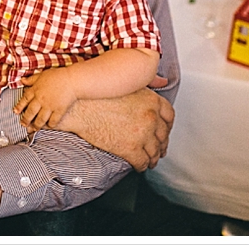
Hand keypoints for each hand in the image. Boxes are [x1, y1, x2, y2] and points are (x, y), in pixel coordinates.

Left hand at [13, 68, 76, 132]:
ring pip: (40, 119)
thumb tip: (22, 80)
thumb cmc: (58, 76)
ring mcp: (50, 106)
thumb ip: (32, 79)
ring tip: (34, 129)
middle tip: (23, 124)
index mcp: (36, 90)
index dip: (19, 107)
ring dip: (36, 125)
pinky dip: (50, 125)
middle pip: (30, 112)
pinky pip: (53, 121)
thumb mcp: (42, 74)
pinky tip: (49, 126)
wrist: (72, 80)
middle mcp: (41, 99)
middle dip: (26, 120)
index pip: (24, 100)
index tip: (16, 112)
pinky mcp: (59, 111)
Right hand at [56, 88, 173, 171]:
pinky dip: (142, 166)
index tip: (164, 131)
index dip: (167, 126)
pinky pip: (142, 163)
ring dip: (153, 158)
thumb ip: (147, 85)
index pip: (169, 116)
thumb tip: (162, 82)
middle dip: (161, 144)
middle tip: (158, 149)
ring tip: (150, 160)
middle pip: (163, 135)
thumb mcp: (128, 84)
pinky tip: (138, 166)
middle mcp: (151, 117)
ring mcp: (142, 134)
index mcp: (152, 100)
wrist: (78, 106)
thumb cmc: (97, 93)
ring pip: (154, 152)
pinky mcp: (130, 149)